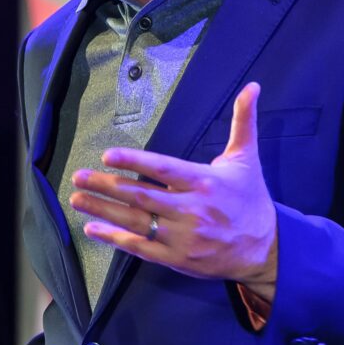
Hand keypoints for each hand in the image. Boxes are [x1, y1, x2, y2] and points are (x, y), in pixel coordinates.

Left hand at [68, 82, 277, 300]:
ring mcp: (183, 237)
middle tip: (78, 176)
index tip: (107, 155)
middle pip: (142, 196)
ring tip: (77, 198)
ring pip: (136, 222)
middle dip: (107, 186)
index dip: (134, 162)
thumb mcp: (247, 158)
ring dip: (103, 210)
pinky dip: (115, 239)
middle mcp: (192, 210)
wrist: (266, 249)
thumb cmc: (251, 198)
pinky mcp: (177, 258)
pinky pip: (141, 248)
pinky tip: (93, 229)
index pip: (163, 170)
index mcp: (204, 181)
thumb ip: (244, 121)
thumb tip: (253, 86)